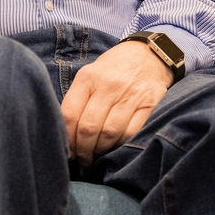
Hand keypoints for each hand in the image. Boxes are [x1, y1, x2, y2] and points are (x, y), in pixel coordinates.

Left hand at [60, 41, 172, 165]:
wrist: (148, 54)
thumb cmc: (113, 68)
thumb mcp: (90, 74)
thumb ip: (78, 98)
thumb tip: (65, 132)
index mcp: (87, 78)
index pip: (70, 114)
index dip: (66, 138)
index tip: (66, 150)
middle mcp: (108, 86)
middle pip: (89, 127)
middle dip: (82, 149)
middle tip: (81, 160)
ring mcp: (130, 95)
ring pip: (110, 133)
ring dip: (101, 151)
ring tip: (96, 156)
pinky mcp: (149, 104)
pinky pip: (131, 133)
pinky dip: (121, 145)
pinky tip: (114, 148)